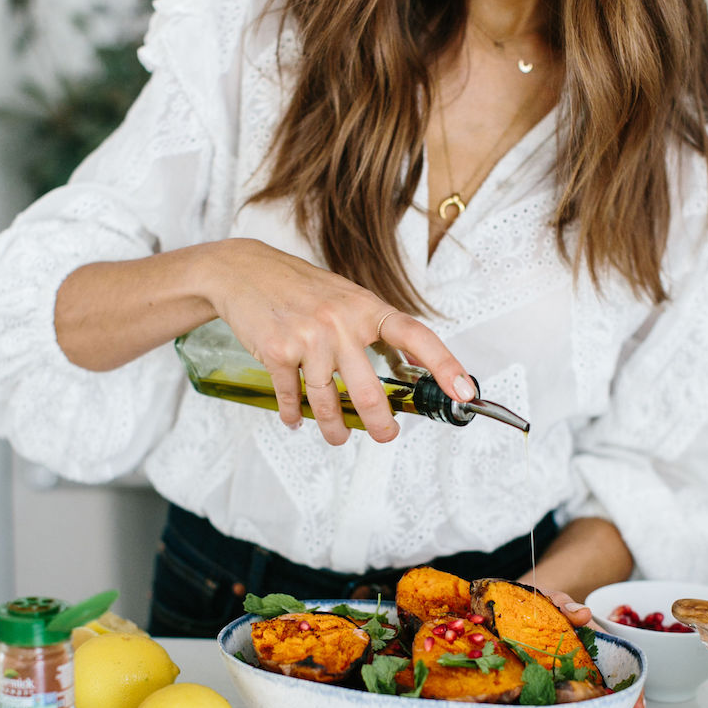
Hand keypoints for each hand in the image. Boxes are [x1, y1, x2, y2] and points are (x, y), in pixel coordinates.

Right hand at [206, 239, 475, 444]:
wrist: (243, 271)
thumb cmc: (300, 287)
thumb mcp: (346, 297)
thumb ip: (372, 328)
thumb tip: (405, 368)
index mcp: (367, 308)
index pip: (415, 337)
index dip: (444, 365)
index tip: (464, 391)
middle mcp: (341, 322)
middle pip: (369, 391)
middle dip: (380, 424)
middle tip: (385, 435)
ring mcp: (308, 338)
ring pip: (328, 401)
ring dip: (333, 427)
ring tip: (337, 436)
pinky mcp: (277, 351)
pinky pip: (292, 397)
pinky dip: (294, 414)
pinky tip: (296, 419)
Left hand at [538, 587, 644, 707]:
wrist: (499, 612)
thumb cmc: (530, 606)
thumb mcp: (547, 600)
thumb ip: (564, 604)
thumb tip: (582, 612)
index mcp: (587, 646)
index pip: (616, 670)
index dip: (629, 689)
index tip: (636, 706)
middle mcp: (580, 667)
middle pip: (608, 697)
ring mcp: (562, 683)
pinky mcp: (543, 694)